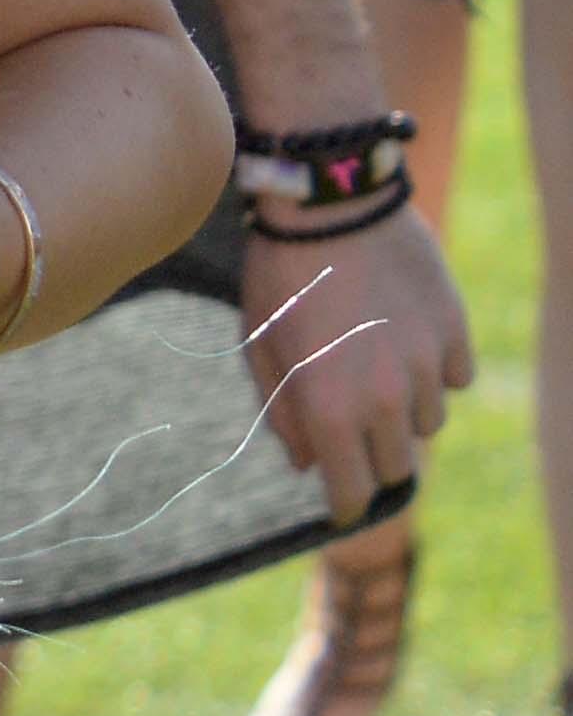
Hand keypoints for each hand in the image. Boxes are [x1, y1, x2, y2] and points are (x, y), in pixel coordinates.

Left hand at [242, 203, 466, 524]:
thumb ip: (283, 411)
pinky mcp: (454, 332)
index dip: (346, 505)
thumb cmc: (279, 276)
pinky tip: (405, 342)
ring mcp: (425, 364)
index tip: (341, 509)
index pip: (351, 489)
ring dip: (403, 413)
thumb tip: (309, 462)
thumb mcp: (259, 346)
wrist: (330, 206)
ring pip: (428, 422)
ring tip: (372, 372)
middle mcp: (384, 396)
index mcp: (328, 406)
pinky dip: (434, 372)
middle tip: (350, 433)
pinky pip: (455, 378)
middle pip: (396, 465)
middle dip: (371, 458)